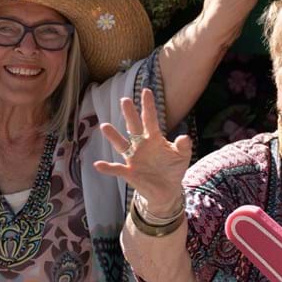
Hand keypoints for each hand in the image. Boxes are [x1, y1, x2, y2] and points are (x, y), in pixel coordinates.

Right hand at [93, 86, 192, 217]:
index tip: (146, 91)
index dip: (148, 106)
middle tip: (124, 100)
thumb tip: (184, 137)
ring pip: (121, 145)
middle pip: (134, 127)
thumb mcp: (182, 156)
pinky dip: (107, 167)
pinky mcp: (129, 172)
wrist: (167, 190)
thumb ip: (184, 146)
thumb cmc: (173, 168)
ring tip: (105, 126)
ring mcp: (133, 158)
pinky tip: (98, 164)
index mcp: (154, 138)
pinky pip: (116, 169)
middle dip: (130, 115)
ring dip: (113, 136)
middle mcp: (141, 145)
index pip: (151, 119)